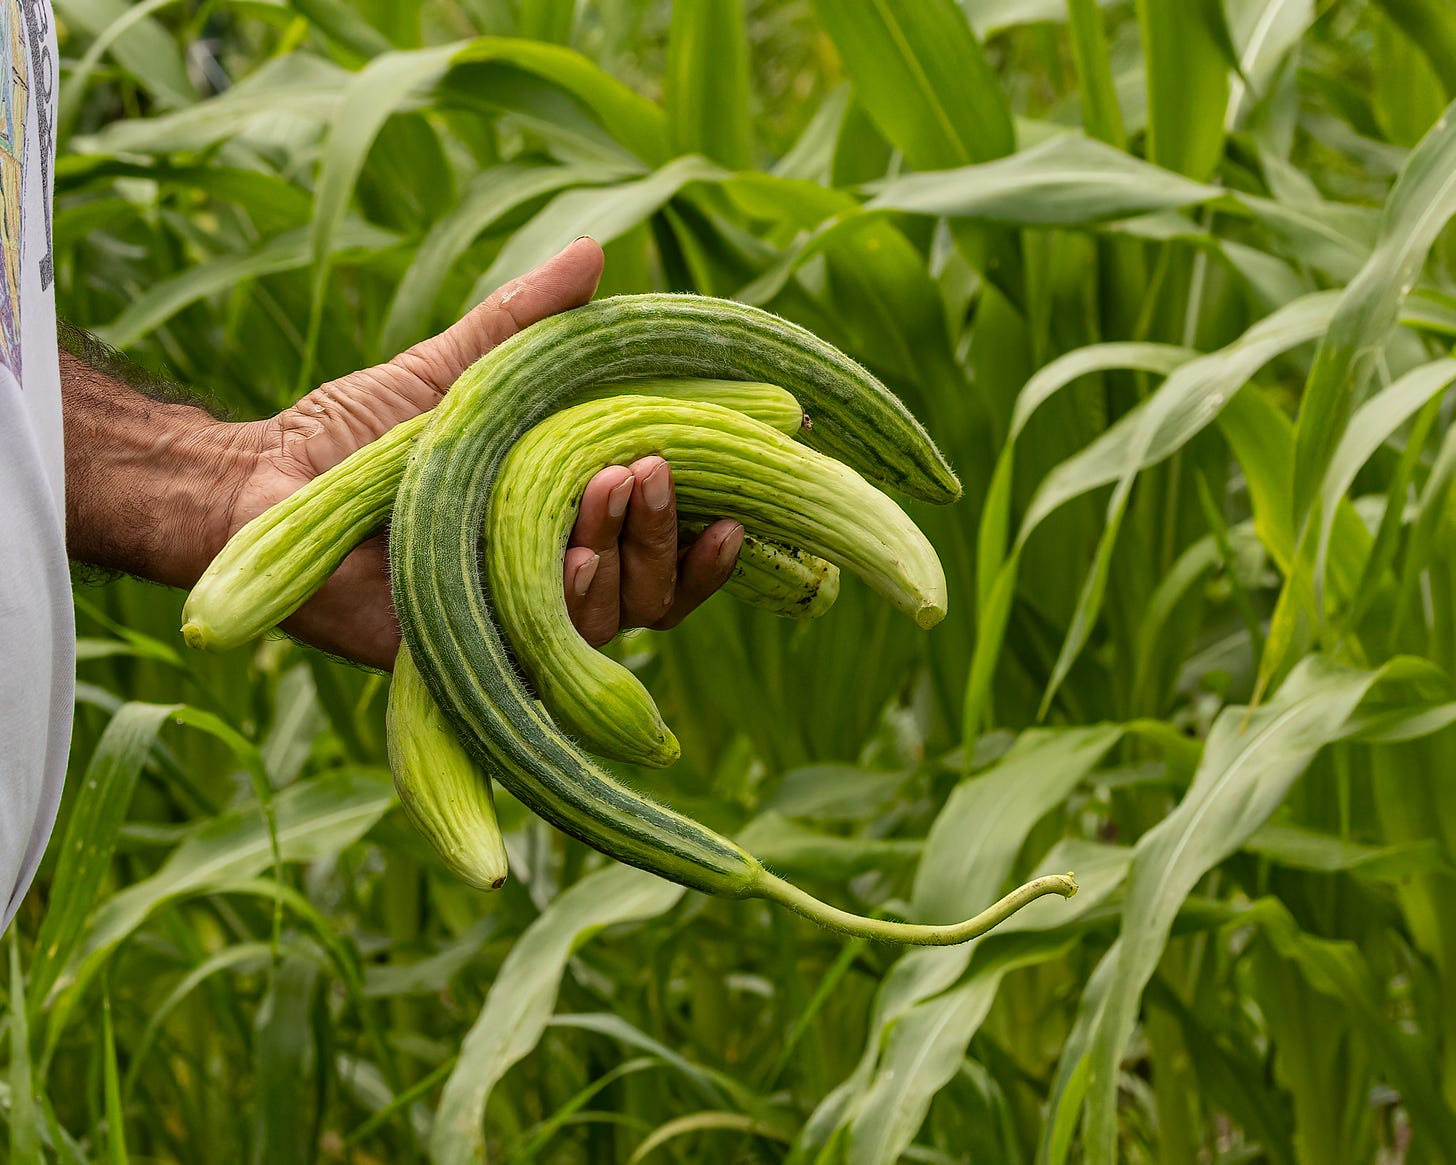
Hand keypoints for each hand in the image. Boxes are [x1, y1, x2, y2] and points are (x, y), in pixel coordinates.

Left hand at [222, 238, 742, 668]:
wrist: (266, 481)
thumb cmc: (361, 430)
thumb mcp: (459, 368)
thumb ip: (527, 324)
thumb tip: (595, 251)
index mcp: (568, 526)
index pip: (666, 542)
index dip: (711, 526)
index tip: (746, 481)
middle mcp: (555, 585)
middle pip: (654, 588)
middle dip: (668, 530)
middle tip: (652, 465)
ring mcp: (517, 628)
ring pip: (615, 617)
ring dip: (630, 556)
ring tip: (616, 486)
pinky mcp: (475, 660)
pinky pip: (549, 652)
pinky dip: (576, 605)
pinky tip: (577, 557)